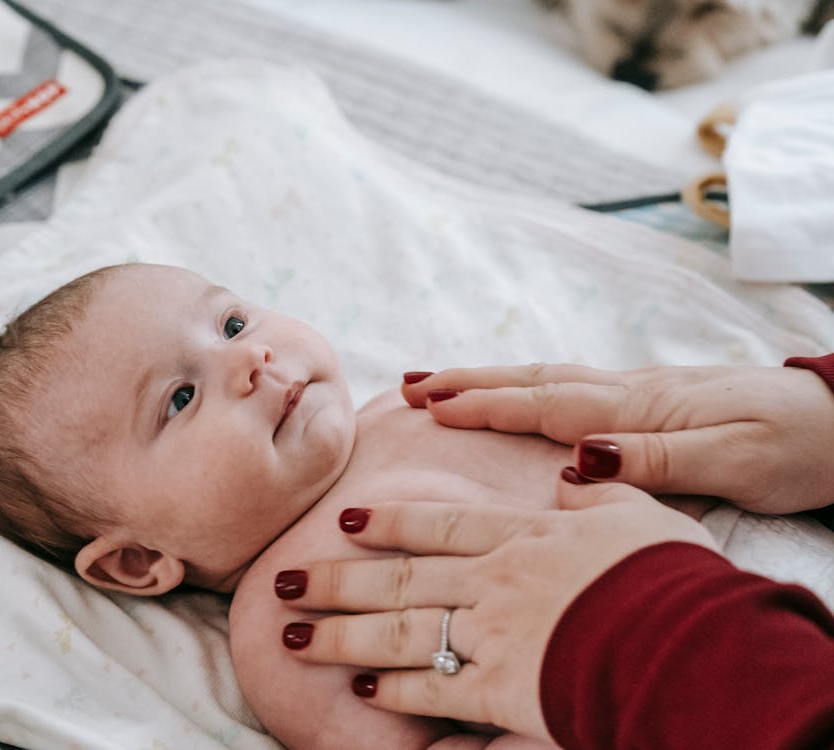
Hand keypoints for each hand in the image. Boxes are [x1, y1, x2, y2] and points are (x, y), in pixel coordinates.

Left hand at [276, 481, 718, 741]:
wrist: (689, 641)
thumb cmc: (671, 576)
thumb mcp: (641, 514)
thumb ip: (599, 493)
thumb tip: (574, 470)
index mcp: (524, 537)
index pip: (440, 526)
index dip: (388, 523)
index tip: (344, 521)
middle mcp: (493, 581)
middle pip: (397, 578)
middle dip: (334, 580)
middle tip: (285, 581)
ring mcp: (491, 635)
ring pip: (397, 630)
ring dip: (341, 634)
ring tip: (294, 635)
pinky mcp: (502, 691)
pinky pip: (437, 691)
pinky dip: (397, 691)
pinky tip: (363, 690)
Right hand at [402, 363, 833, 514]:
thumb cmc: (799, 447)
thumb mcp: (736, 463)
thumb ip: (655, 458)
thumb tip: (576, 456)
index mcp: (642, 408)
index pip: (546, 405)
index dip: (484, 404)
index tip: (428, 406)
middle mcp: (630, 391)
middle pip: (534, 380)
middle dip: (467, 382)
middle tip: (407, 386)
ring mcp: (638, 392)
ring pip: (547, 380)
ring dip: (488, 379)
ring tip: (436, 383)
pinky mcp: (649, 402)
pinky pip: (569, 390)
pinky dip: (525, 388)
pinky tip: (513, 394)